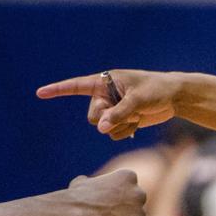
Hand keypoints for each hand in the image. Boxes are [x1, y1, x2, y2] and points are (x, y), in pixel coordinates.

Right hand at [38, 69, 178, 140]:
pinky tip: (138, 122)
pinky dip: (126, 131)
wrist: (175, 98)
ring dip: (119, 125)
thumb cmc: (157, 90)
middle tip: (128, 111)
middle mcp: (105, 95)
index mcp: (105, 82)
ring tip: (137, 115)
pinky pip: (113, 134)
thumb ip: (119, 113)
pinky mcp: (121, 120)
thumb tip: (100, 128)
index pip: (76, 85)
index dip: (58, 90)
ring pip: (102, 127)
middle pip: (92, 116)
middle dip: (107, 118)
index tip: (40, 93)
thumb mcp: (138, 100)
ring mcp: (112, 109)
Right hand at [66, 170, 150, 215]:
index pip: (132, 192)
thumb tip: (84, 182)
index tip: (109, 211)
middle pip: (139, 209)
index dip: (122, 202)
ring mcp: (140, 213)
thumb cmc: (73, 200)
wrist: (71, 214)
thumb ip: (90, 184)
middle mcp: (139, 193)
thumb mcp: (81, 185)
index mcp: (128, 177)